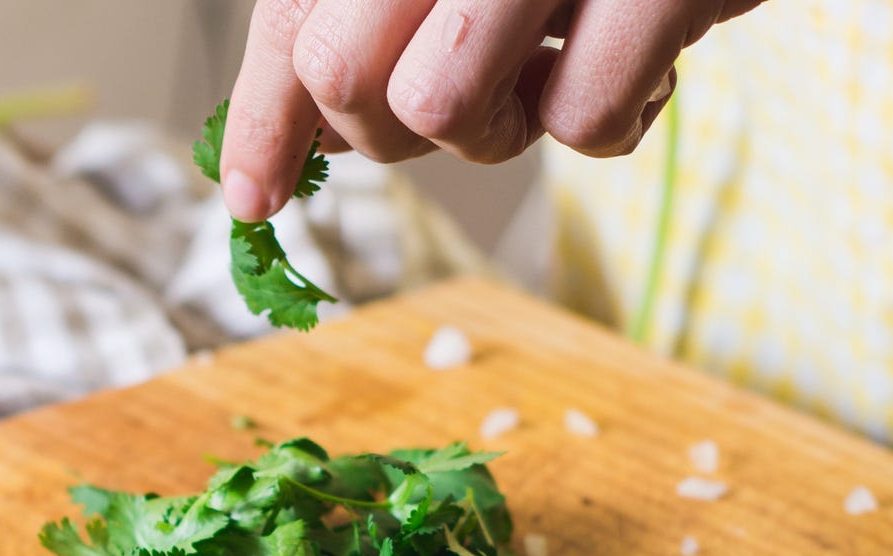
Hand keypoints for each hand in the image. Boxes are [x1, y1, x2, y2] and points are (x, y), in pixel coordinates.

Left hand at [218, 0, 763, 220]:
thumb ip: (373, 27)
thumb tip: (297, 143)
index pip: (294, 21)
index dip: (262, 120)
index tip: (254, 198)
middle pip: (344, 77)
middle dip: (386, 130)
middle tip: (464, 98)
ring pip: (443, 111)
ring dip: (498, 127)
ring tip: (553, 64)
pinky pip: (583, 127)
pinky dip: (614, 119)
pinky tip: (639, 56)